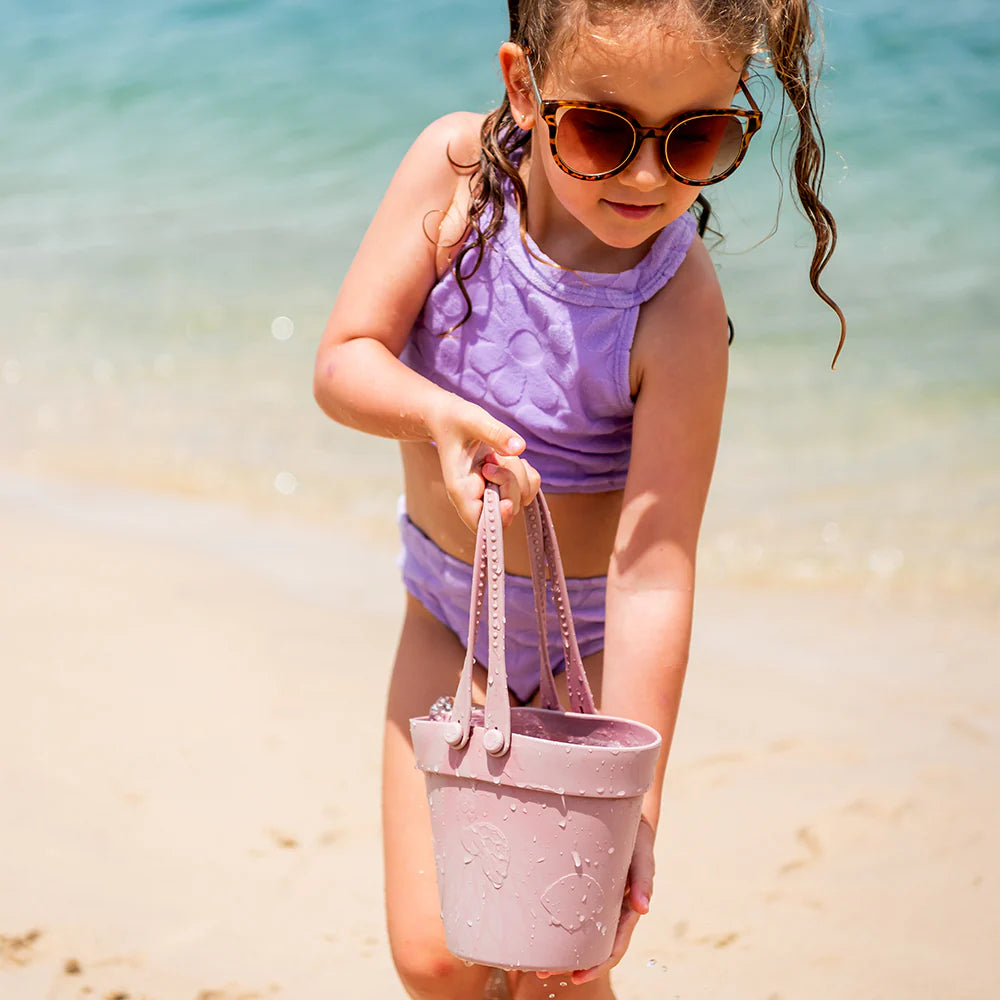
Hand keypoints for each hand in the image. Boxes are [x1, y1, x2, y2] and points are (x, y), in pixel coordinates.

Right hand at [429, 396, 540, 530]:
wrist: (449, 418)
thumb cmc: (454, 420)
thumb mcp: (472, 420)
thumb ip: (495, 432)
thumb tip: (520, 447)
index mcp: (461, 489)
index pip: (479, 522)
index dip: (498, 520)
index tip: (506, 502)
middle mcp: (477, 496)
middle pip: (508, 509)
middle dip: (512, 482)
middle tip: (493, 458)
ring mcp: (493, 491)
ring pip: (522, 498)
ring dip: (520, 475)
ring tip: (499, 456)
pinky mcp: (505, 484)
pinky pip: (529, 488)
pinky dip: (528, 473)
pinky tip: (509, 457)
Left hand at [535, 816, 655, 985]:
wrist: (623, 812)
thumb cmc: (635, 833)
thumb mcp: (642, 852)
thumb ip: (644, 878)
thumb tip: (644, 909)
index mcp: (626, 907)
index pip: (614, 944)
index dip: (598, 962)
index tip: (578, 976)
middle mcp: (609, 908)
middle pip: (591, 944)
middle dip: (570, 963)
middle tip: (543, 974)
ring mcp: (594, 898)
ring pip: (578, 930)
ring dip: (559, 948)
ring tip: (534, 963)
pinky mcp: (580, 885)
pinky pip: (568, 909)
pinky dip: (555, 922)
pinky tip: (536, 928)